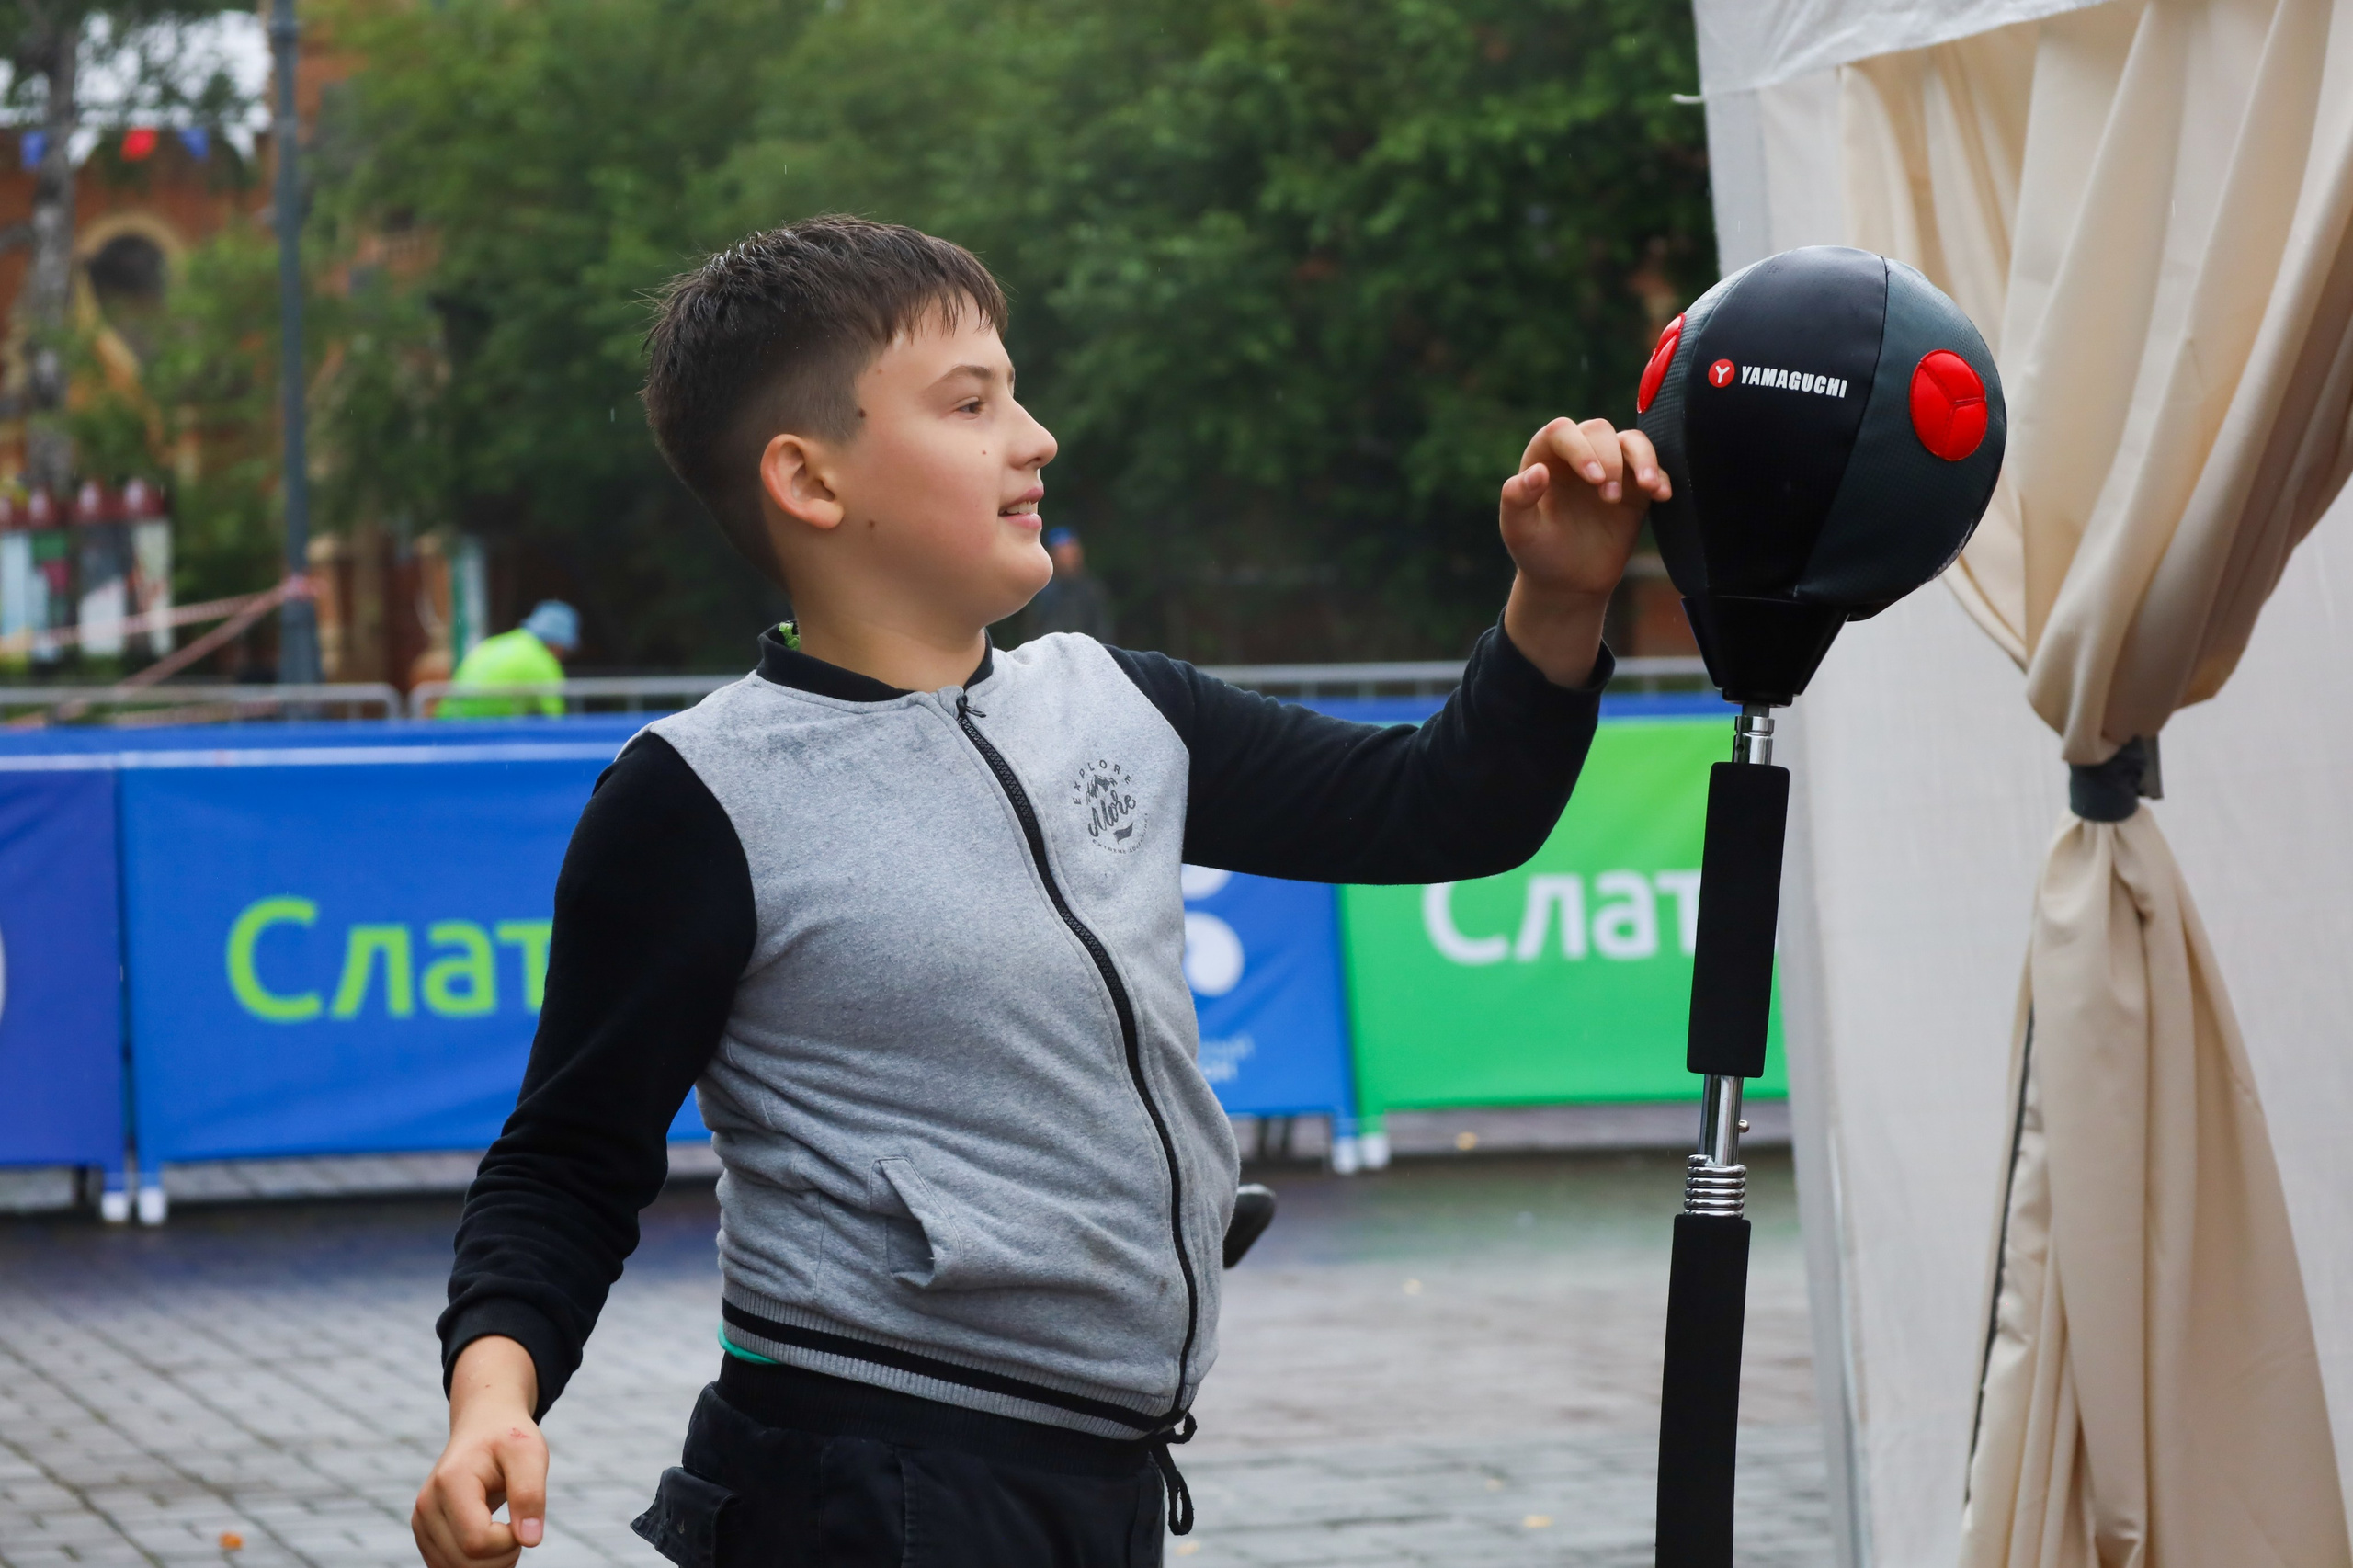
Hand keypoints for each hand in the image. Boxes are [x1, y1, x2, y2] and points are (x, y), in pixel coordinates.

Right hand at [413, 1337, 546, 1567]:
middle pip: (464, 1560)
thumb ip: (530, 1494)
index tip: (525, 1519)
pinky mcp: (424, 1533)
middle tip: (520, 1527)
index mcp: (450, 1482)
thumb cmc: (508, 1439)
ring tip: (507, 1532)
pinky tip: (491, 1541)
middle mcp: (426, 1504)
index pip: (477, 1540)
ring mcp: (421, 1521)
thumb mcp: (531, 1454)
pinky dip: (474, 1564)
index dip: (509, 1542)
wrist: (483, 1427)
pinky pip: (447, 1567)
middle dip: (502, 1556)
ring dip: (490, 1563)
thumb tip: (530, 1540)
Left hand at [1498, 417, 1669, 686]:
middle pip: (1599, 430)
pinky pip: (1654, 468)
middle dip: (1610, 459)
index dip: (1579, 448)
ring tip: (1647, 487)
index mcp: (1543, 457)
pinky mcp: (1635, 487)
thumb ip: (1517, 499)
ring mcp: (1610, 467)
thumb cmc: (1538, 552)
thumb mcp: (1518, 531)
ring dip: (1643, 458)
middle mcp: (1578, 455)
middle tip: (1609, 498)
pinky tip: (1662, 495)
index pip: (1561, 431)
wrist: (1568, 581)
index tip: (1593, 478)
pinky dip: (1661, 476)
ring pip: (1632, 440)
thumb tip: (1537, 471)